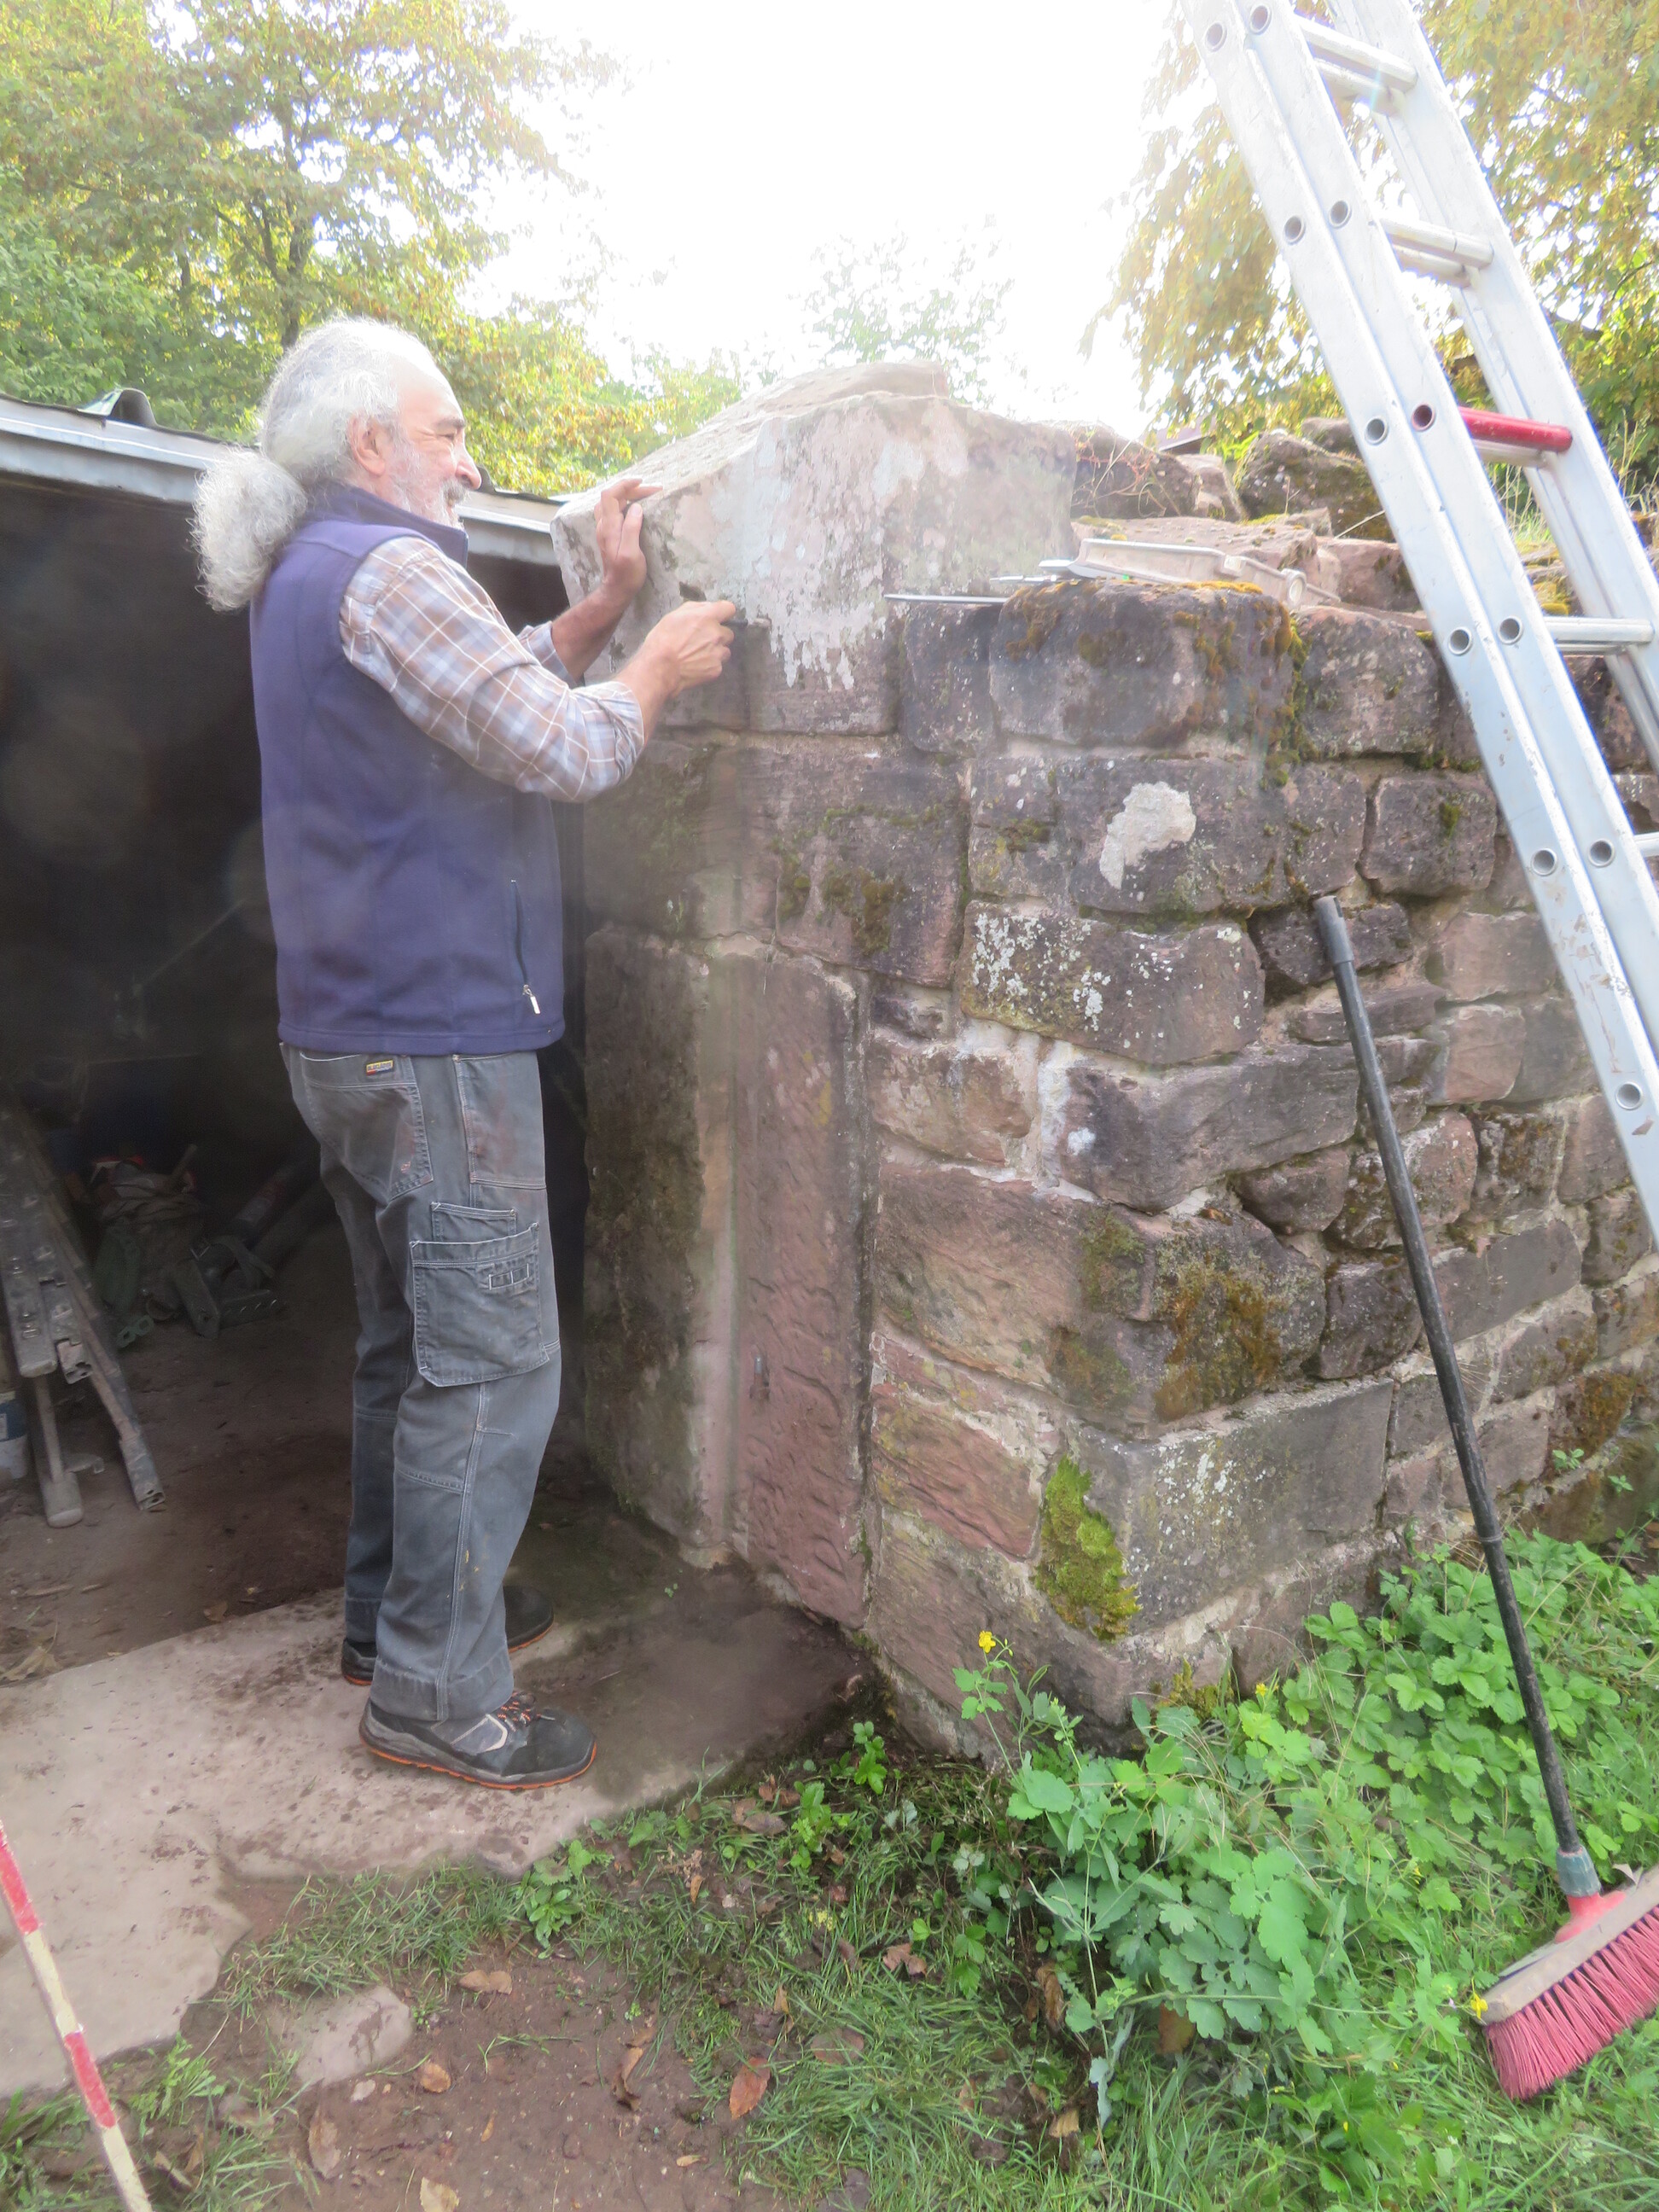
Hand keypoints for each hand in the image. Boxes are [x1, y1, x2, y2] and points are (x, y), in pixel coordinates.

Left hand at [593, 474, 659, 606]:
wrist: (617, 589)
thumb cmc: (627, 574)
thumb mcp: (631, 553)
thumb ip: (631, 528)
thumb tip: (636, 507)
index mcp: (609, 526)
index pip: (611, 495)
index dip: (625, 485)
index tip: (642, 483)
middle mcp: (603, 525)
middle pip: (612, 497)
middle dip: (631, 490)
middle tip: (652, 492)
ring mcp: (604, 529)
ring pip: (610, 503)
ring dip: (626, 495)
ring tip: (644, 496)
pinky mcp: (608, 534)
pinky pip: (612, 511)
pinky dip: (623, 503)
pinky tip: (633, 507)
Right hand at [643, 600, 736, 694]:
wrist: (660, 667)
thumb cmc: (663, 639)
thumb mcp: (674, 615)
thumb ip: (695, 609)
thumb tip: (708, 608)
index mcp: (707, 617)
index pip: (729, 609)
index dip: (723, 613)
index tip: (717, 618)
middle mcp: (717, 634)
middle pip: (728, 633)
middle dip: (718, 636)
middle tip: (702, 641)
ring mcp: (718, 653)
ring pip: (725, 650)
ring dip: (716, 651)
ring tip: (698, 655)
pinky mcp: (716, 669)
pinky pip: (718, 665)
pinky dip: (710, 665)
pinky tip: (696, 666)